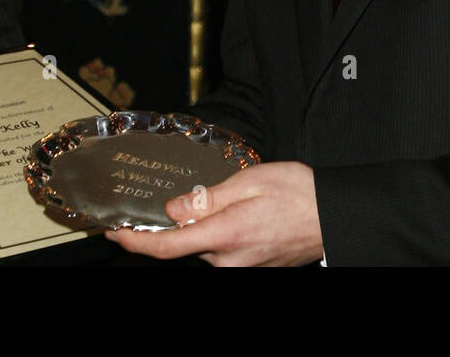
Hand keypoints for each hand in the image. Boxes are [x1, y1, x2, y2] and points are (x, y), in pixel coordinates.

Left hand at [105, 161, 322, 266]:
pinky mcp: (252, 270)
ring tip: (245, 201)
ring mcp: (242, 269)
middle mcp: (229, 261)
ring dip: (212, 225)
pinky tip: (250, 215)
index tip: (115, 231)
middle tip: (213, 192)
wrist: (334, 217)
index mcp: (225, 235)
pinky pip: (225, 252)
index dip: (135, 241)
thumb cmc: (299, 194)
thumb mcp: (251, 180)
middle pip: (188, 244)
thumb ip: (208, 196)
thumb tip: (173, 208)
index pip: (167, 247)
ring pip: (208, 247)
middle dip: (189, 219)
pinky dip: (226, 233)